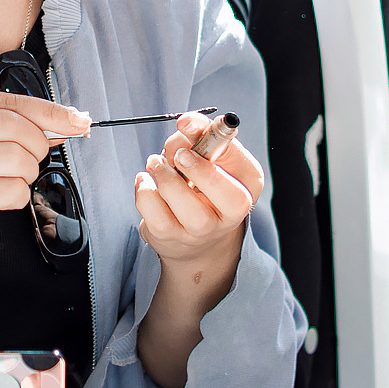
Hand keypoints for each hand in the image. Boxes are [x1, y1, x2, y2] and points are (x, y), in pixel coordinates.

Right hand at [0, 91, 89, 282]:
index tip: (76, 120)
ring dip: (25, 175)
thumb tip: (59, 125)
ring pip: (18, 159)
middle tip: (30, 163)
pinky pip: (12, 190)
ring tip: (5, 183)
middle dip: (37, 148)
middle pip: (17, 128)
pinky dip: (16, 196)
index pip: (7, 102)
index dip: (49, 112)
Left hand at [134, 112, 263, 387]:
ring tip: (163, 176)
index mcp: (248, 194)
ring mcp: (195, 231)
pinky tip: (151, 194)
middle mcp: (227, 215)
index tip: (189, 130)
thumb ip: (213, 144)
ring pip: (162, 181)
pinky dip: (140, 190)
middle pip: (191, 168)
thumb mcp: (226, 177)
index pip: (232, 161)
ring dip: (156, 171)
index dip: (205, 140)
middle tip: (173, 157)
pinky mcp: (165, 241)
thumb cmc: (214, 208)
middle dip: (175, 156)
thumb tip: (191, 119)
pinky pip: (142, 200)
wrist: (207, 268)